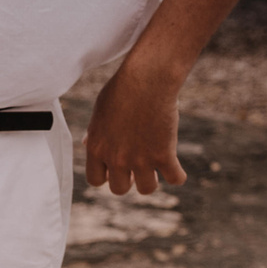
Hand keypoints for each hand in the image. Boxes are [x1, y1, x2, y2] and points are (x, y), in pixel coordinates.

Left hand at [83, 56, 187, 195]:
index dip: (106, 176)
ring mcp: (140, 159)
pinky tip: (177, 172)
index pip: (95, 180)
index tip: (115, 168)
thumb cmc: (123, 88)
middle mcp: (116, 158)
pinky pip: (175, 179)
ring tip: (156, 171)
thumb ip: (95, 132)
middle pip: (119, 189)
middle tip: (137, 168)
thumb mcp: (100, 110)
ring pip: (146, 189)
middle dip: (128, 180)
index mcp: (96, 148)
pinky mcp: (164, 154)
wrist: (147, 78)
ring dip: (151, 182)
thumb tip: (88, 143)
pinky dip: (178, 176)